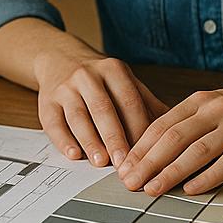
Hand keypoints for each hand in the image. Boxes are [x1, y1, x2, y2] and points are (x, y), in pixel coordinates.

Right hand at [33, 48, 167, 167]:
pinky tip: (73, 154)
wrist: (59, 57)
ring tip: (100, 162)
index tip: (148, 153)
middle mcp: (87, 75)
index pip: (129, 102)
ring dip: (90, 141)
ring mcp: (65, 87)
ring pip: (78, 116)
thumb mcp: (124, 81)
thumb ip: (147, 104)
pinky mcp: (46, 100)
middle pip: (104, 110)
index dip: (139, 129)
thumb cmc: (99, 78)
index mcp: (113, 70)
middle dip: (115, 138)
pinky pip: (53, 122)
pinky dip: (63, 140)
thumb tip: (176, 129)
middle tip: (124, 164)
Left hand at [117, 76, 222, 195]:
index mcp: (200, 101)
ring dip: (170, 172)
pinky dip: (208, 177)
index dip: (139, 147)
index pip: (161, 124)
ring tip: (151, 189)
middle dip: (146, 161)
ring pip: (196, 150)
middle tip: (127, 182)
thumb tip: (158, 150)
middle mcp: (215, 109)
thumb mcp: (218, 106)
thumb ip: (191, 123)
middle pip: (172, 137)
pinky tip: (191, 190)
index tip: (122, 166)